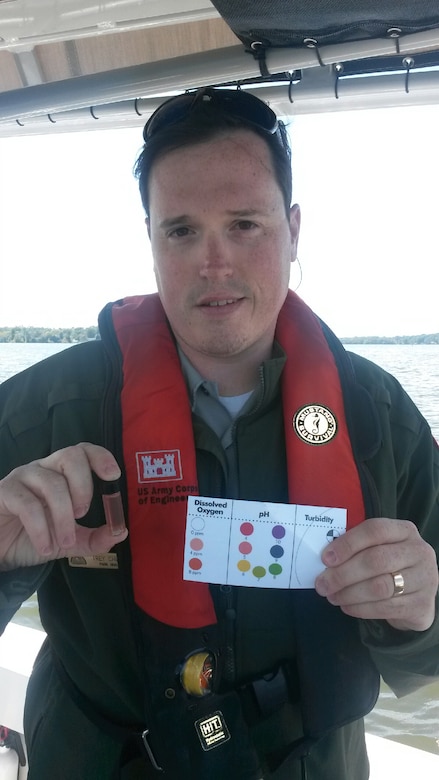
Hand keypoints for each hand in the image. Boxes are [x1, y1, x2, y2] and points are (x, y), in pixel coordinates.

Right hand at [0, 443, 127, 570]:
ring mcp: (22, 478)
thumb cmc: (32, 538)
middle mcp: (43, 468)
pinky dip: (42, 530)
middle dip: (83, 485)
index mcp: (61, 473)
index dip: (100, 457)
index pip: (82, 451)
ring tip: (64, 542)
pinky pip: (28, 505)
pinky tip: (45, 547)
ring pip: (52, 483)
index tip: (113, 476)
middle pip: (70, 456)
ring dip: (64, 517)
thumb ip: (94, 539)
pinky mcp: (4, 492)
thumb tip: (121, 532)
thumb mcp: (69, 542)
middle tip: (82, 514)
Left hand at [315, 517, 438, 631]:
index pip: (374, 530)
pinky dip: (361, 609)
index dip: (347, 544)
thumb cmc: (390, 567)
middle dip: (343, 574)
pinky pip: (386, 608)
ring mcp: (425, 579)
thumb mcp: (379, 548)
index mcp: (404, 531)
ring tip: (332, 597)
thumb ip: (358, 547)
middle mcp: (419, 552)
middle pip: (376, 560)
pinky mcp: (422, 605)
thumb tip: (326, 558)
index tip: (326, 558)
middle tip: (322, 584)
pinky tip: (347, 607)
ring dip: (349, 594)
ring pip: (380, 587)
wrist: (416, 596)